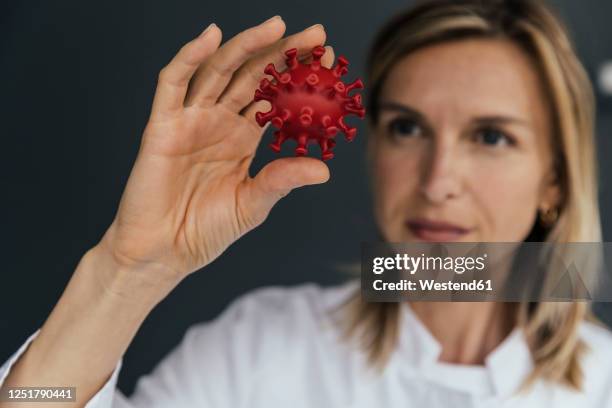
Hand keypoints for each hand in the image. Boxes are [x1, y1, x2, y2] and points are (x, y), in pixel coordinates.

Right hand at [96, 17, 333, 291]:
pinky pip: (173, 83)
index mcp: (242, 138)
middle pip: (252, 75)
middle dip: (281, 52)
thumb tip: (324, 170)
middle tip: (314, 34)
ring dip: (244, 45)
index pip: (274, 96)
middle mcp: (219, 122)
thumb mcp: (253, 204)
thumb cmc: (206, 230)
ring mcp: (191, 119)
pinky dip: (189, 57)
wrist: (164, 252)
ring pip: (218, 71)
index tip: (327, 61)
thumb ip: (282, 180)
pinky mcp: (162, 124)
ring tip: (275, 25)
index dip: (298, 77)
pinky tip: (212, 35)